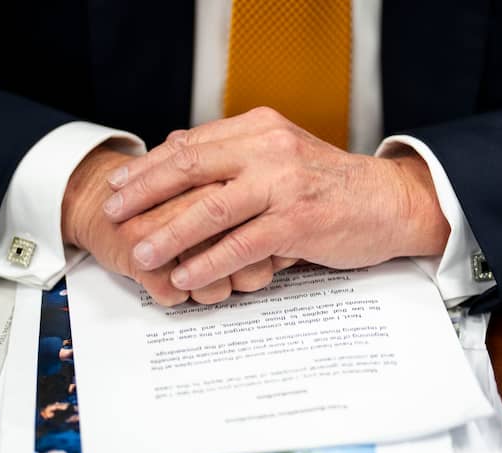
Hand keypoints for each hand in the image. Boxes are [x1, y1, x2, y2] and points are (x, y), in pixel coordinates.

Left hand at [100, 107, 449, 291]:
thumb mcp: (281, 156)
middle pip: (191, 168)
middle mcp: (268, 148)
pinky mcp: (298, 220)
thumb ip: (233, 156)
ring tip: (141, 252)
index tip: (118, 186)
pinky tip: (185, 274)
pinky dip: (209, 261)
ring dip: (169, 233)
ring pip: (211, 208)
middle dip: (145, 193)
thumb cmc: (330, 185)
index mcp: (259, 129)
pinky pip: (242, 243)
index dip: (149, 167)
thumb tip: (177, 152)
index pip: (191, 145)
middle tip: (113, 215)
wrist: (388, 202)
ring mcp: (284, 183)